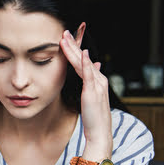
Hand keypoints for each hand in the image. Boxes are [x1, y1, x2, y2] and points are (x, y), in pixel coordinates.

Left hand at [60, 26, 111, 150]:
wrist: (100, 132)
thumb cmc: (94, 117)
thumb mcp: (92, 96)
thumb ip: (91, 81)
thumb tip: (93, 66)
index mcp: (97, 81)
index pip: (83, 62)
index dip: (74, 50)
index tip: (65, 40)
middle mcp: (99, 80)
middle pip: (83, 58)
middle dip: (73, 45)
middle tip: (64, 33)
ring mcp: (97, 84)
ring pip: (84, 63)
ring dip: (75, 50)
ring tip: (66, 39)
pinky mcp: (93, 91)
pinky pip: (89, 74)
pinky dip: (86, 63)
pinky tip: (82, 54)